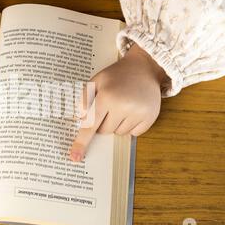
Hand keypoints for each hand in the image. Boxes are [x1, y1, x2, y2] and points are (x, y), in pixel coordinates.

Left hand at [69, 44, 167, 161]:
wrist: (145, 67)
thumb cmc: (116, 76)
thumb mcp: (95, 81)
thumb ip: (84, 100)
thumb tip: (79, 122)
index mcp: (106, 97)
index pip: (90, 125)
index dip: (81, 142)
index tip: (74, 157)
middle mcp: (123, 106)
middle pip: (104, 131)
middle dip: (103, 122)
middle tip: (109, 106)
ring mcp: (138, 113)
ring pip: (118, 134)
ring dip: (117, 124)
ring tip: (123, 105)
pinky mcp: (150, 118)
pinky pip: (133, 134)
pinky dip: (131, 126)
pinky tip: (133, 109)